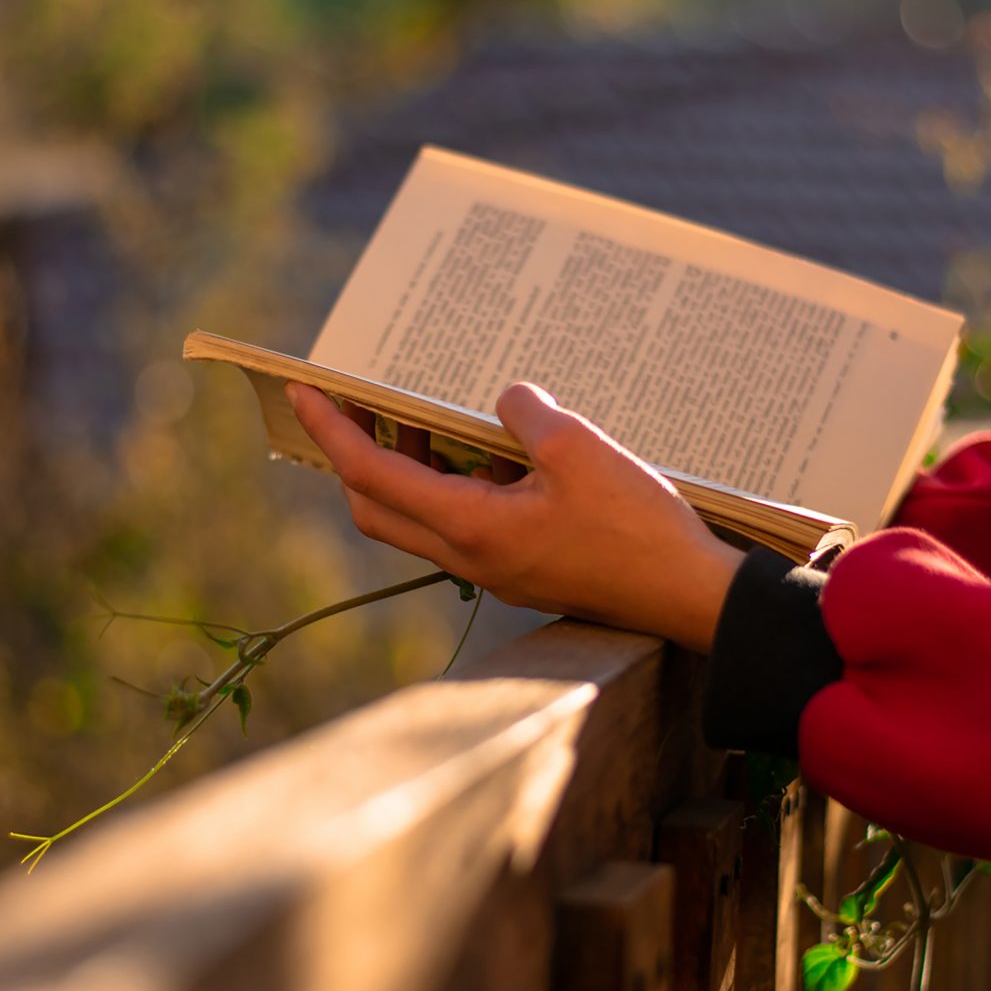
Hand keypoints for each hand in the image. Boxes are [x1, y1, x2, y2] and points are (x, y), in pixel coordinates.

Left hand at [285, 381, 742, 651]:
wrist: (687, 596)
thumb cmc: (638, 529)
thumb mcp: (581, 450)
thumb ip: (526, 415)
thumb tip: (503, 401)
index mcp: (472, 528)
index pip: (373, 476)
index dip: (333, 431)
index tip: (304, 393)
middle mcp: (470, 556)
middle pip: (378, 507)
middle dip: (357, 453)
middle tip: (361, 404)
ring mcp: (493, 569)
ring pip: (419, 519)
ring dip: (408, 470)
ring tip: (427, 419)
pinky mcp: (519, 570)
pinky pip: (461, 525)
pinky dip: (454, 485)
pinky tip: (491, 453)